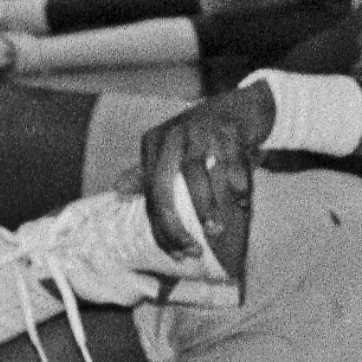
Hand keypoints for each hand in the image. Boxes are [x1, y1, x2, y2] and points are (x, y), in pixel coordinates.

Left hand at [136, 87, 269, 285]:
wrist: (243, 106)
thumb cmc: (204, 134)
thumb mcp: (171, 150)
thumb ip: (146, 171)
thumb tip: (117, 188)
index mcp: (154, 143)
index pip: (151, 193)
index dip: (162, 228)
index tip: (179, 254)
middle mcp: (171, 134)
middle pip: (164, 186)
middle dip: (176, 224)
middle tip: (193, 250)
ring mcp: (199, 129)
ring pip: (194, 172)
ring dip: (205, 205)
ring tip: (215, 229)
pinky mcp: (227, 128)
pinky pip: (230, 162)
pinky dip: (237, 185)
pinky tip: (242, 205)